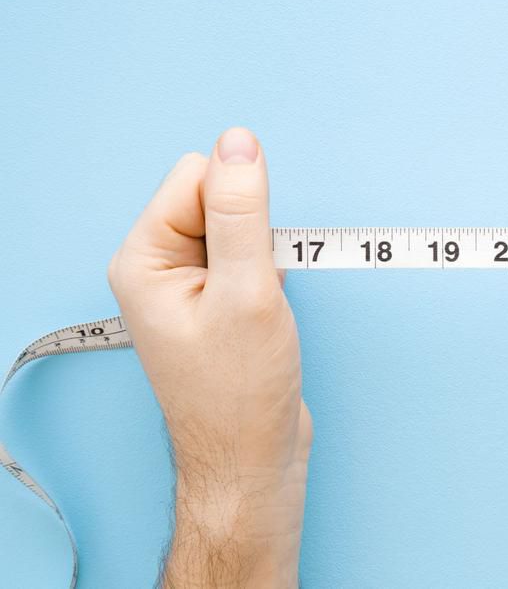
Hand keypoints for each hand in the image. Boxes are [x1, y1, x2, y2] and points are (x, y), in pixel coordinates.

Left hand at [108, 128, 311, 587]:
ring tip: (264, 304)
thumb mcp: (247, 291)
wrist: (254, 460)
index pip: (198, 177)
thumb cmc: (241, 391)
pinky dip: (270, 271)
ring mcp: (188, 284)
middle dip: (254, 230)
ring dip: (266, 253)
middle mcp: (158, 266)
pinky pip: (248, 254)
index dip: (241, 206)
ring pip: (239, 225)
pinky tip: (270, 310)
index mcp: (144, 257)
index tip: (255, 257)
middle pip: (217, 197)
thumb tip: (240, 141)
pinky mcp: (217, 299)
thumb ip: (242, 211)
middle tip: (259, 287)